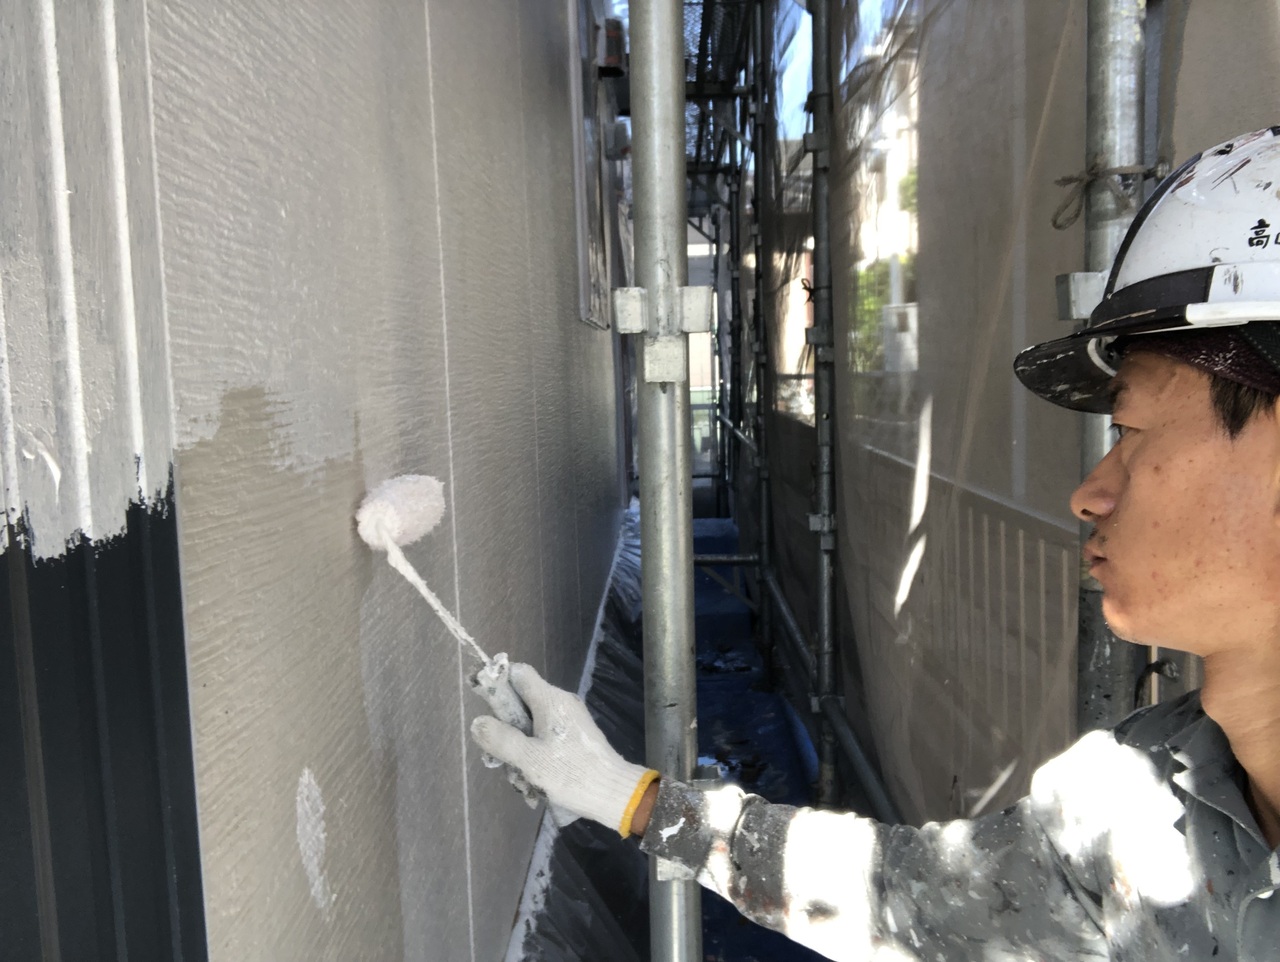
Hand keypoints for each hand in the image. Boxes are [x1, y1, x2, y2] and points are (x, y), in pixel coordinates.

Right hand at [470, 662, 657, 836]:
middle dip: (506, 732)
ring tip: (521, 781)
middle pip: (521, 705)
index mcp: (551, 700)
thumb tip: (478, 722)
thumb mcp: (529, 759)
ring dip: (519, 753)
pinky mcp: (574, 739)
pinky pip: (544, 740)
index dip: (497, 682)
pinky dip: (535, 758)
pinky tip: (533, 785)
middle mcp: (560, 704)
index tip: (482, 705)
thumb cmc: (572, 773)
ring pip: (530, 728)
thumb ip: (501, 739)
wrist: (614, 794)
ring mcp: (568, 722)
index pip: (518, 674)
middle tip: (500, 760)